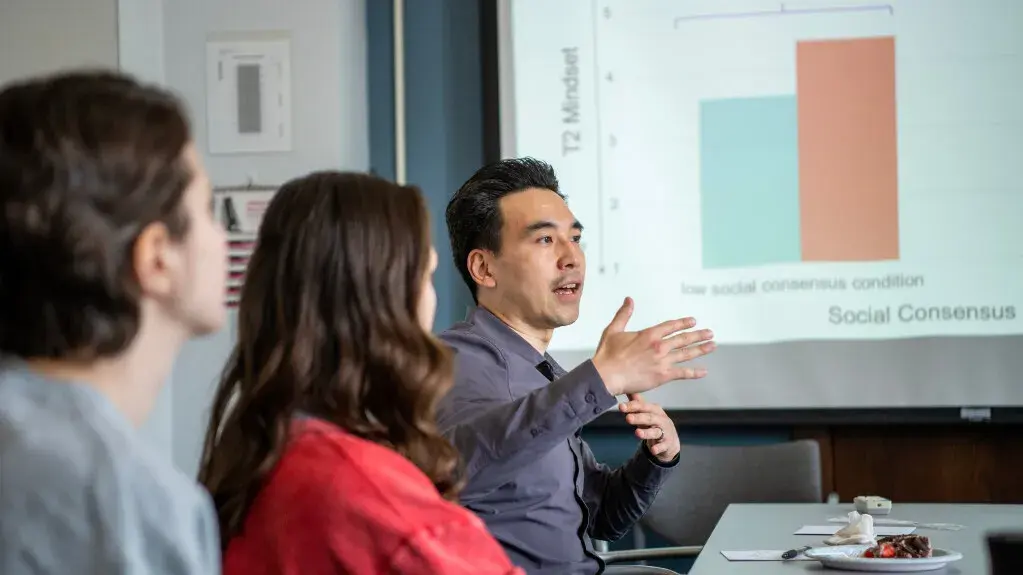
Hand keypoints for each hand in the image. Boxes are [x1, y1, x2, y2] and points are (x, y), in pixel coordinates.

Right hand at [592, 297, 715, 395]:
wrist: (606, 375)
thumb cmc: (607, 354)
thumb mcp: (613, 330)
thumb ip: (624, 314)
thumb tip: (629, 299)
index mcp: (649, 334)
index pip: (671, 326)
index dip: (684, 323)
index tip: (693, 321)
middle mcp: (659, 346)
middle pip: (684, 339)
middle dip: (699, 335)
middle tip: (710, 333)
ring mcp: (663, 361)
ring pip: (687, 354)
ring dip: (701, 349)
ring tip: (712, 345)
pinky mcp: (662, 376)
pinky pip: (683, 373)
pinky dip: (694, 372)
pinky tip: (704, 371)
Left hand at [620, 393, 679, 461]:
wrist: (670, 440)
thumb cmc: (654, 423)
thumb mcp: (646, 413)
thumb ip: (637, 403)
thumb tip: (626, 388)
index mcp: (655, 410)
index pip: (643, 406)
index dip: (632, 406)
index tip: (621, 407)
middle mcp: (661, 420)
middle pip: (649, 418)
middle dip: (639, 418)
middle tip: (628, 418)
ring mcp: (665, 432)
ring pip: (655, 432)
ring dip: (646, 433)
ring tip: (637, 433)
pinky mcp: (667, 444)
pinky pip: (662, 446)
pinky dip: (658, 448)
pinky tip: (653, 450)